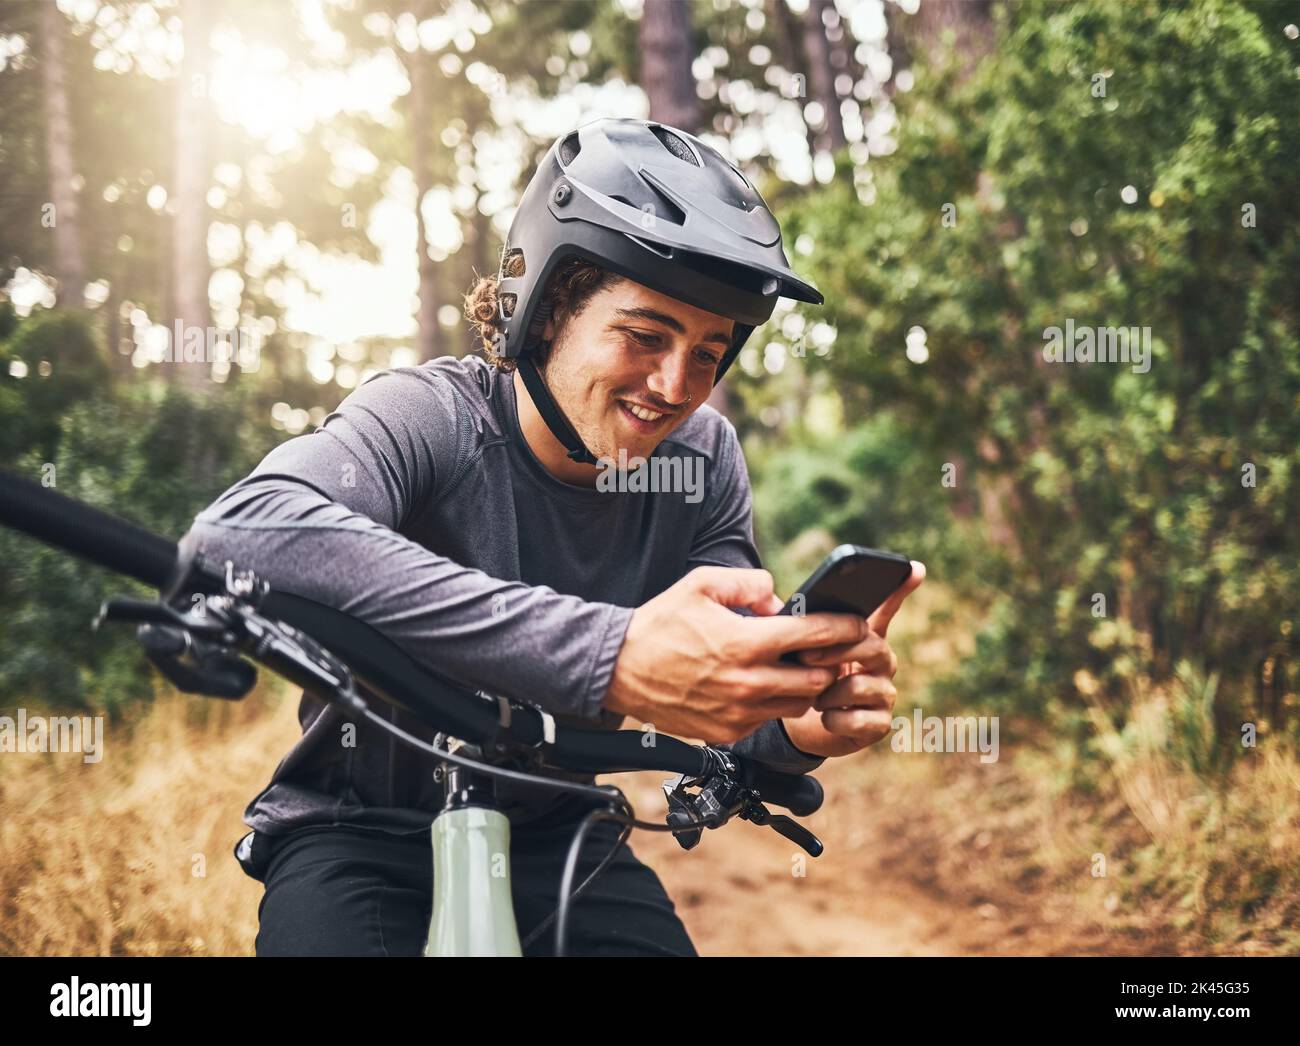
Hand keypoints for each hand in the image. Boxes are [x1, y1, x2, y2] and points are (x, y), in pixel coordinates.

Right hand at [604, 566, 871, 744]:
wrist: (618, 668)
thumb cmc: (660, 624)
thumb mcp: (701, 584)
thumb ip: (749, 583)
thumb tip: (779, 598)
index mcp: (745, 643)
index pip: (815, 636)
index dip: (845, 629)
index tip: (858, 624)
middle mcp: (747, 682)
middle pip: (817, 679)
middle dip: (829, 663)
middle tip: (827, 650)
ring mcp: (738, 712)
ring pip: (798, 705)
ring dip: (804, 687)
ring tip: (793, 667)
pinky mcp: (727, 732)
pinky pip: (767, 720)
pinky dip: (772, 703)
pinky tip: (758, 685)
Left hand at [781, 561, 925, 757]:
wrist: (804, 727)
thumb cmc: (807, 681)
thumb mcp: (804, 652)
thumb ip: (808, 632)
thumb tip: (795, 613)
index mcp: (865, 639)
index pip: (885, 609)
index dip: (900, 590)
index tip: (914, 568)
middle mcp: (883, 663)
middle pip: (871, 645)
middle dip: (835, 650)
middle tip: (805, 656)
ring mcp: (885, 694)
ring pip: (861, 685)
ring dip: (828, 693)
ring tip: (816, 697)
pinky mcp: (879, 725)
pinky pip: (858, 720)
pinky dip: (834, 720)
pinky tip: (827, 718)